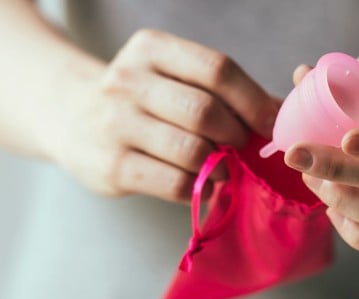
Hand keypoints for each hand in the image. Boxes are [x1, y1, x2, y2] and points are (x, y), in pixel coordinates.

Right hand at [52, 29, 278, 202]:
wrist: (73, 117)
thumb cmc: (144, 99)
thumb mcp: (174, 77)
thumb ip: (224, 90)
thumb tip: (283, 112)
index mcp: (152, 49)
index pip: (217, 69)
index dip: (253, 100)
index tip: (270, 123)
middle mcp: (128, 80)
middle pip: (206, 111)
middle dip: (237, 134)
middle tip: (242, 145)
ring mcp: (115, 124)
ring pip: (193, 151)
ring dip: (221, 163)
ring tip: (224, 164)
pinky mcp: (112, 166)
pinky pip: (176, 182)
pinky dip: (201, 187)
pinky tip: (204, 181)